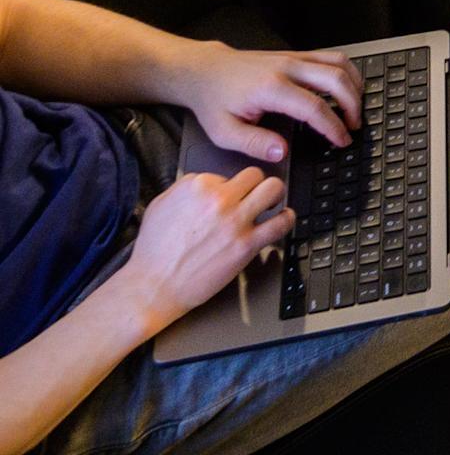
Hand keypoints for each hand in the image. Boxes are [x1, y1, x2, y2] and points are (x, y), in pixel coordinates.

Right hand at [119, 168, 291, 330]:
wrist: (151, 288)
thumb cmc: (153, 251)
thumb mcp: (161, 204)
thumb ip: (186, 187)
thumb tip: (208, 181)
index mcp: (198, 185)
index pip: (229, 172)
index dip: (229, 186)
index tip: (229, 196)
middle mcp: (219, 199)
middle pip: (256, 174)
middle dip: (256, 184)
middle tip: (255, 194)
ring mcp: (235, 221)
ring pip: (274, 189)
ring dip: (275, 195)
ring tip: (272, 202)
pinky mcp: (245, 245)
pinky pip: (280, 223)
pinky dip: (286, 219)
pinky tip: (283, 219)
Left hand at [173, 42, 360, 164]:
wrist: (206, 71)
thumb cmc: (214, 101)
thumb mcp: (224, 132)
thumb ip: (255, 144)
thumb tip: (283, 152)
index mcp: (271, 88)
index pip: (314, 107)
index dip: (333, 126)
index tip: (342, 140)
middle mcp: (288, 68)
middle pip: (336, 79)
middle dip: (352, 104)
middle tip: (354, 126)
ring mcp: (294, 57)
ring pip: (339, 63)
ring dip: (354, 84)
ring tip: (355, 107)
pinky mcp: (296, 54)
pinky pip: (332, 56)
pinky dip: (346, 71)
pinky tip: (346, 88)